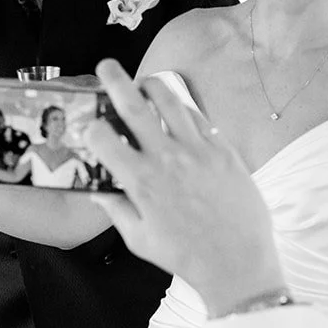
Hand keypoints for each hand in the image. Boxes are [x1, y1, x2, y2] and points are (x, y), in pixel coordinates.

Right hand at [86, 60, 283, 314]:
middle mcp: (167, 159)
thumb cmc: (185, 256)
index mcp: (141, 182)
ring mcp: (198, 151)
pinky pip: (199, 118)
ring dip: (153, 86)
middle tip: (106, 66)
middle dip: (115, 80)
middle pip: (134, 106)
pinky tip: (177, 114)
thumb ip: (116, 209)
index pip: (104, 138)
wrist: (237, 262)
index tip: (91, 126)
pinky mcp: (223, 150)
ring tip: (145, 83)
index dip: (92, 128)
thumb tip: (97, 189)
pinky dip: (183, 111)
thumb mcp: (139, 238)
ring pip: (171, 101)